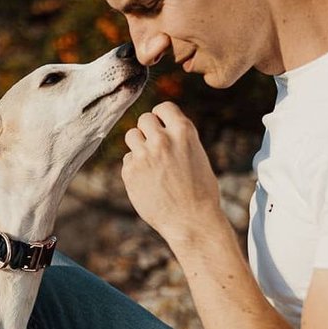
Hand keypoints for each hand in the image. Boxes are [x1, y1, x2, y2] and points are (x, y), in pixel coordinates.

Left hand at [121, 102, 221, 245]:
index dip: (162, 117)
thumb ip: (178, 139)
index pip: (163, 107)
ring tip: (151, 162)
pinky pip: (127, 160)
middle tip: (156, 147)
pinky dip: (135, 167)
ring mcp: (143, 155)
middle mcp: (162, 140)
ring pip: (131, 136)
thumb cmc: (200, 191)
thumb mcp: (196, 155)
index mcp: (183, 132)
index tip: (162, 126)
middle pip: (144, 119)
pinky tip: (148, 181)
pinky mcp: (130, 172)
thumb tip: (160, 127)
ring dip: (138, 145)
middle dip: (149, 130)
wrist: (191, 221)